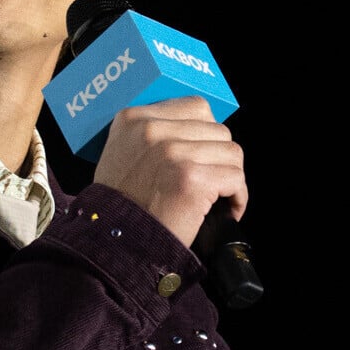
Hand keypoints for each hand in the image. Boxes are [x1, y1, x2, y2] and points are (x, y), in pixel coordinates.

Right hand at [88, 97, 245, 245]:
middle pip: (218, 129)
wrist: (113, 242)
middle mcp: (152, 130)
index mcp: (134, 118)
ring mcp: (172, 153)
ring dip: (230, 176)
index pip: (195, 107)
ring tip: (219, 196)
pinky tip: (226, 209)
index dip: (206, 133)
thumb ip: (152, 134)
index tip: (203, 155)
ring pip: (231, 152)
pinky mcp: (191, 179)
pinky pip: (235, 178)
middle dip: (220, 158)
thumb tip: (196, 130)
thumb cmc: (120, 205)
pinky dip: (237, 197)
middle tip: (212, 180)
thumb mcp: (122, 153)